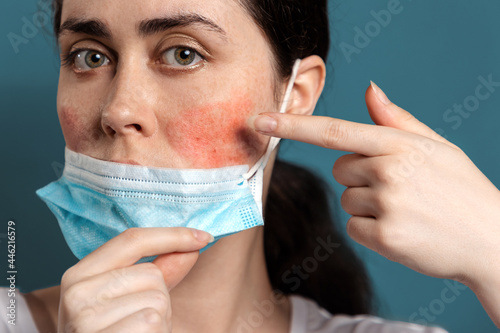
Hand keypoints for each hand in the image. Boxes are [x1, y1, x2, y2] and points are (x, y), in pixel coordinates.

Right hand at [58, 227, 212, 332]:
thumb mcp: (131, 300)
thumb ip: (159, 272)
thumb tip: (191, 248)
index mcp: (79, 275)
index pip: (132, 240)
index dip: (173, 235)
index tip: (204, 237)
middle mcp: (75, 293)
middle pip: (151, 274)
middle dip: (160, 299)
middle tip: (140, 323)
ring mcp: (84, 318)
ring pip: (156, 299)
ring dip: (159, 321)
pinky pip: (151, 321)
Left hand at [250, 82, 499, 284]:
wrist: (490, 239)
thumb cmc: (460, 188)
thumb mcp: (435, 146)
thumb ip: (396, 120)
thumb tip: (368, 90)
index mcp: (399, 144)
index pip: (334, 130)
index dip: (293, 126)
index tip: (261, 121)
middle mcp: (389, 171)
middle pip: (340, 169)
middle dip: (359, 176)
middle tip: (397, 187)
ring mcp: (387, 206)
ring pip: (347, 199)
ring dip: (368, 205)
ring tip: (405, 209)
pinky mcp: (385, 237)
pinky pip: (353, 227)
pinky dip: (370, 229)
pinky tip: (401, 229)